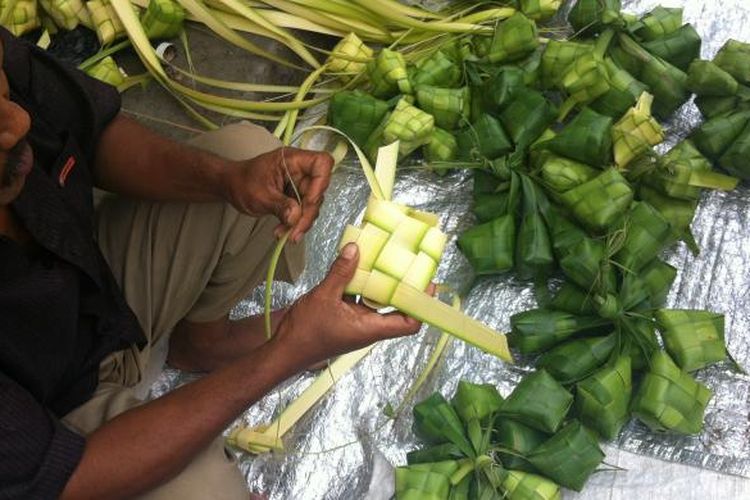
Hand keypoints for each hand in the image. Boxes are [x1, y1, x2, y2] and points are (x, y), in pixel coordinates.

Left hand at [223, 147, 333, 241]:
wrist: (232, 187)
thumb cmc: (242, 182)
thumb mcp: (260, 195)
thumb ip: (280, 206)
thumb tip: (296, 217)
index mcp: (292, 160)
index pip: (322, 163)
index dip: (321, 183)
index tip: (309, 203)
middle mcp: (300, 170)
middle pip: (319, 190)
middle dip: (308, 213)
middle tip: (295, 231)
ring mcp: (299, 183)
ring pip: (313, 204)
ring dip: (301, 222)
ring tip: (286, 234)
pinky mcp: (297, 196)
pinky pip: (303, 211)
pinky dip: (296, 223)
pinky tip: (284, 231)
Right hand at [272, 243, 422, 368]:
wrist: (283, 351)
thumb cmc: (306, 332)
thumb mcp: (324, 296)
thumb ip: (341, 272)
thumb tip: (356, 249)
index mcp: (371, 329)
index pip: (409, 324)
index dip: (422, 306)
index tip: (428, 285)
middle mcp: (369, 328)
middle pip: (396, 310)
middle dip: (404, 289)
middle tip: (410, 265)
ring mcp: (357, 325)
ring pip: (377, 303)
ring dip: (381, 285)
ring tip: (385, 260)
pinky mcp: (345, 320)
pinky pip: (360, 301)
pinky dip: (361, 286)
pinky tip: (357, 267)